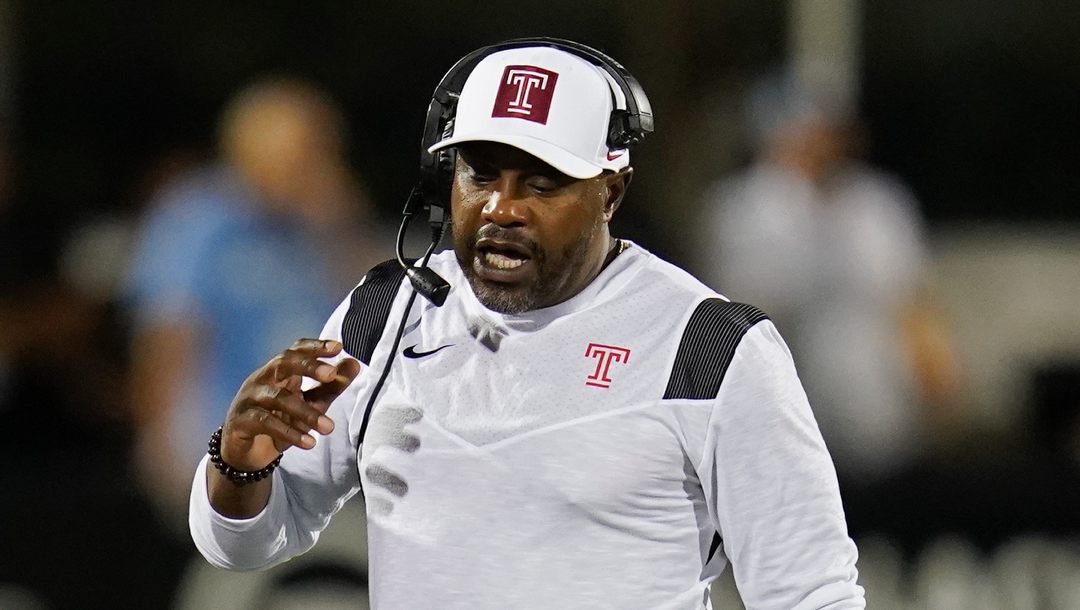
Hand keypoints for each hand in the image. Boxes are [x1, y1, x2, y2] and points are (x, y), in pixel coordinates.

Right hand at [220, 339, 360, 470]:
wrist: (246, 453)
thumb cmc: (280, 420)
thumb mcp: (311, 403)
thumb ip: (331, 385)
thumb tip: (355, 363)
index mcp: (280, 371)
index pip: (296, 350)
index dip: (315, 346)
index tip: (339, 347)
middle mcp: (263, 378)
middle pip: (284, 362)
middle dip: (308, 366)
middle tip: (331, 374)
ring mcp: (249, 398)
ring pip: (278, 397)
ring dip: (306, 413)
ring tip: (330, 428)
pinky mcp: (241, 421)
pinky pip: (266, 423)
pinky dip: (289, 433)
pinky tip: (309, 443)